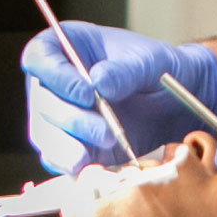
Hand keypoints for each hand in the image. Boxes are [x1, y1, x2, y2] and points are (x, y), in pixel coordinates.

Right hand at [23, 22, 216, 173]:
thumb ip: (126, 70)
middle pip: (41, 101)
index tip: (86, 93)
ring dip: (70, 147)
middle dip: (71, 119)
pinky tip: (96, 169)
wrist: (177, 104)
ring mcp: (60, 117)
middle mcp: (56, 83)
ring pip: (44, 135)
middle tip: (106, 130)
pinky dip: (73, 168)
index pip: (39, 56)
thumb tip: (98, 82)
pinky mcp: (70, 147)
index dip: (54, 75)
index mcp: (67, 47)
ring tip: (107, 147)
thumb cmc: (160, 70)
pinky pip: (57, 161)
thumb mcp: (151, 62)